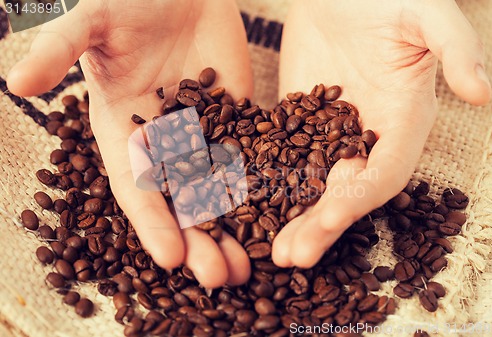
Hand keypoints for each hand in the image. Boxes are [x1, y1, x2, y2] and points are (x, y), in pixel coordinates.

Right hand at [7, 0, 252, 286]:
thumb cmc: (129, 3)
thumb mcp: (93, 23)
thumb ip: (60, 49)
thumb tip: (16, 80)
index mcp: (125, 133)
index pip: (137, 187)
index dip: (153, 222)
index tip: (171, 257)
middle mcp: (163, 144)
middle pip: (181, 202)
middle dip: (199, 241)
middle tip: (220, 278)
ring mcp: (203, 136)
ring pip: (218, 192)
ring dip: (232, 231)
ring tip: (249, 267)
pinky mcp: (236, 122)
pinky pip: (249, 161)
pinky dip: (261, 192)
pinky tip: (276, 219)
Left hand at [273, 0, 491, 267]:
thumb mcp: (428, 14)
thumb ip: (454, 48)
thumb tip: (482, 93)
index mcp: (402, 121)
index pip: (384, 171)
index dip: (361, 197)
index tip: (331, 218)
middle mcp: (366, 136)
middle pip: (345, 192)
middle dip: (320, 226)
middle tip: (291, 257)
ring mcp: (329, 132)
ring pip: (311, 185)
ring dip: (292, 218)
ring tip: (270, 252)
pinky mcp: (297, 119)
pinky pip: (282, 158)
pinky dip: (269, 185)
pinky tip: (249, 207)